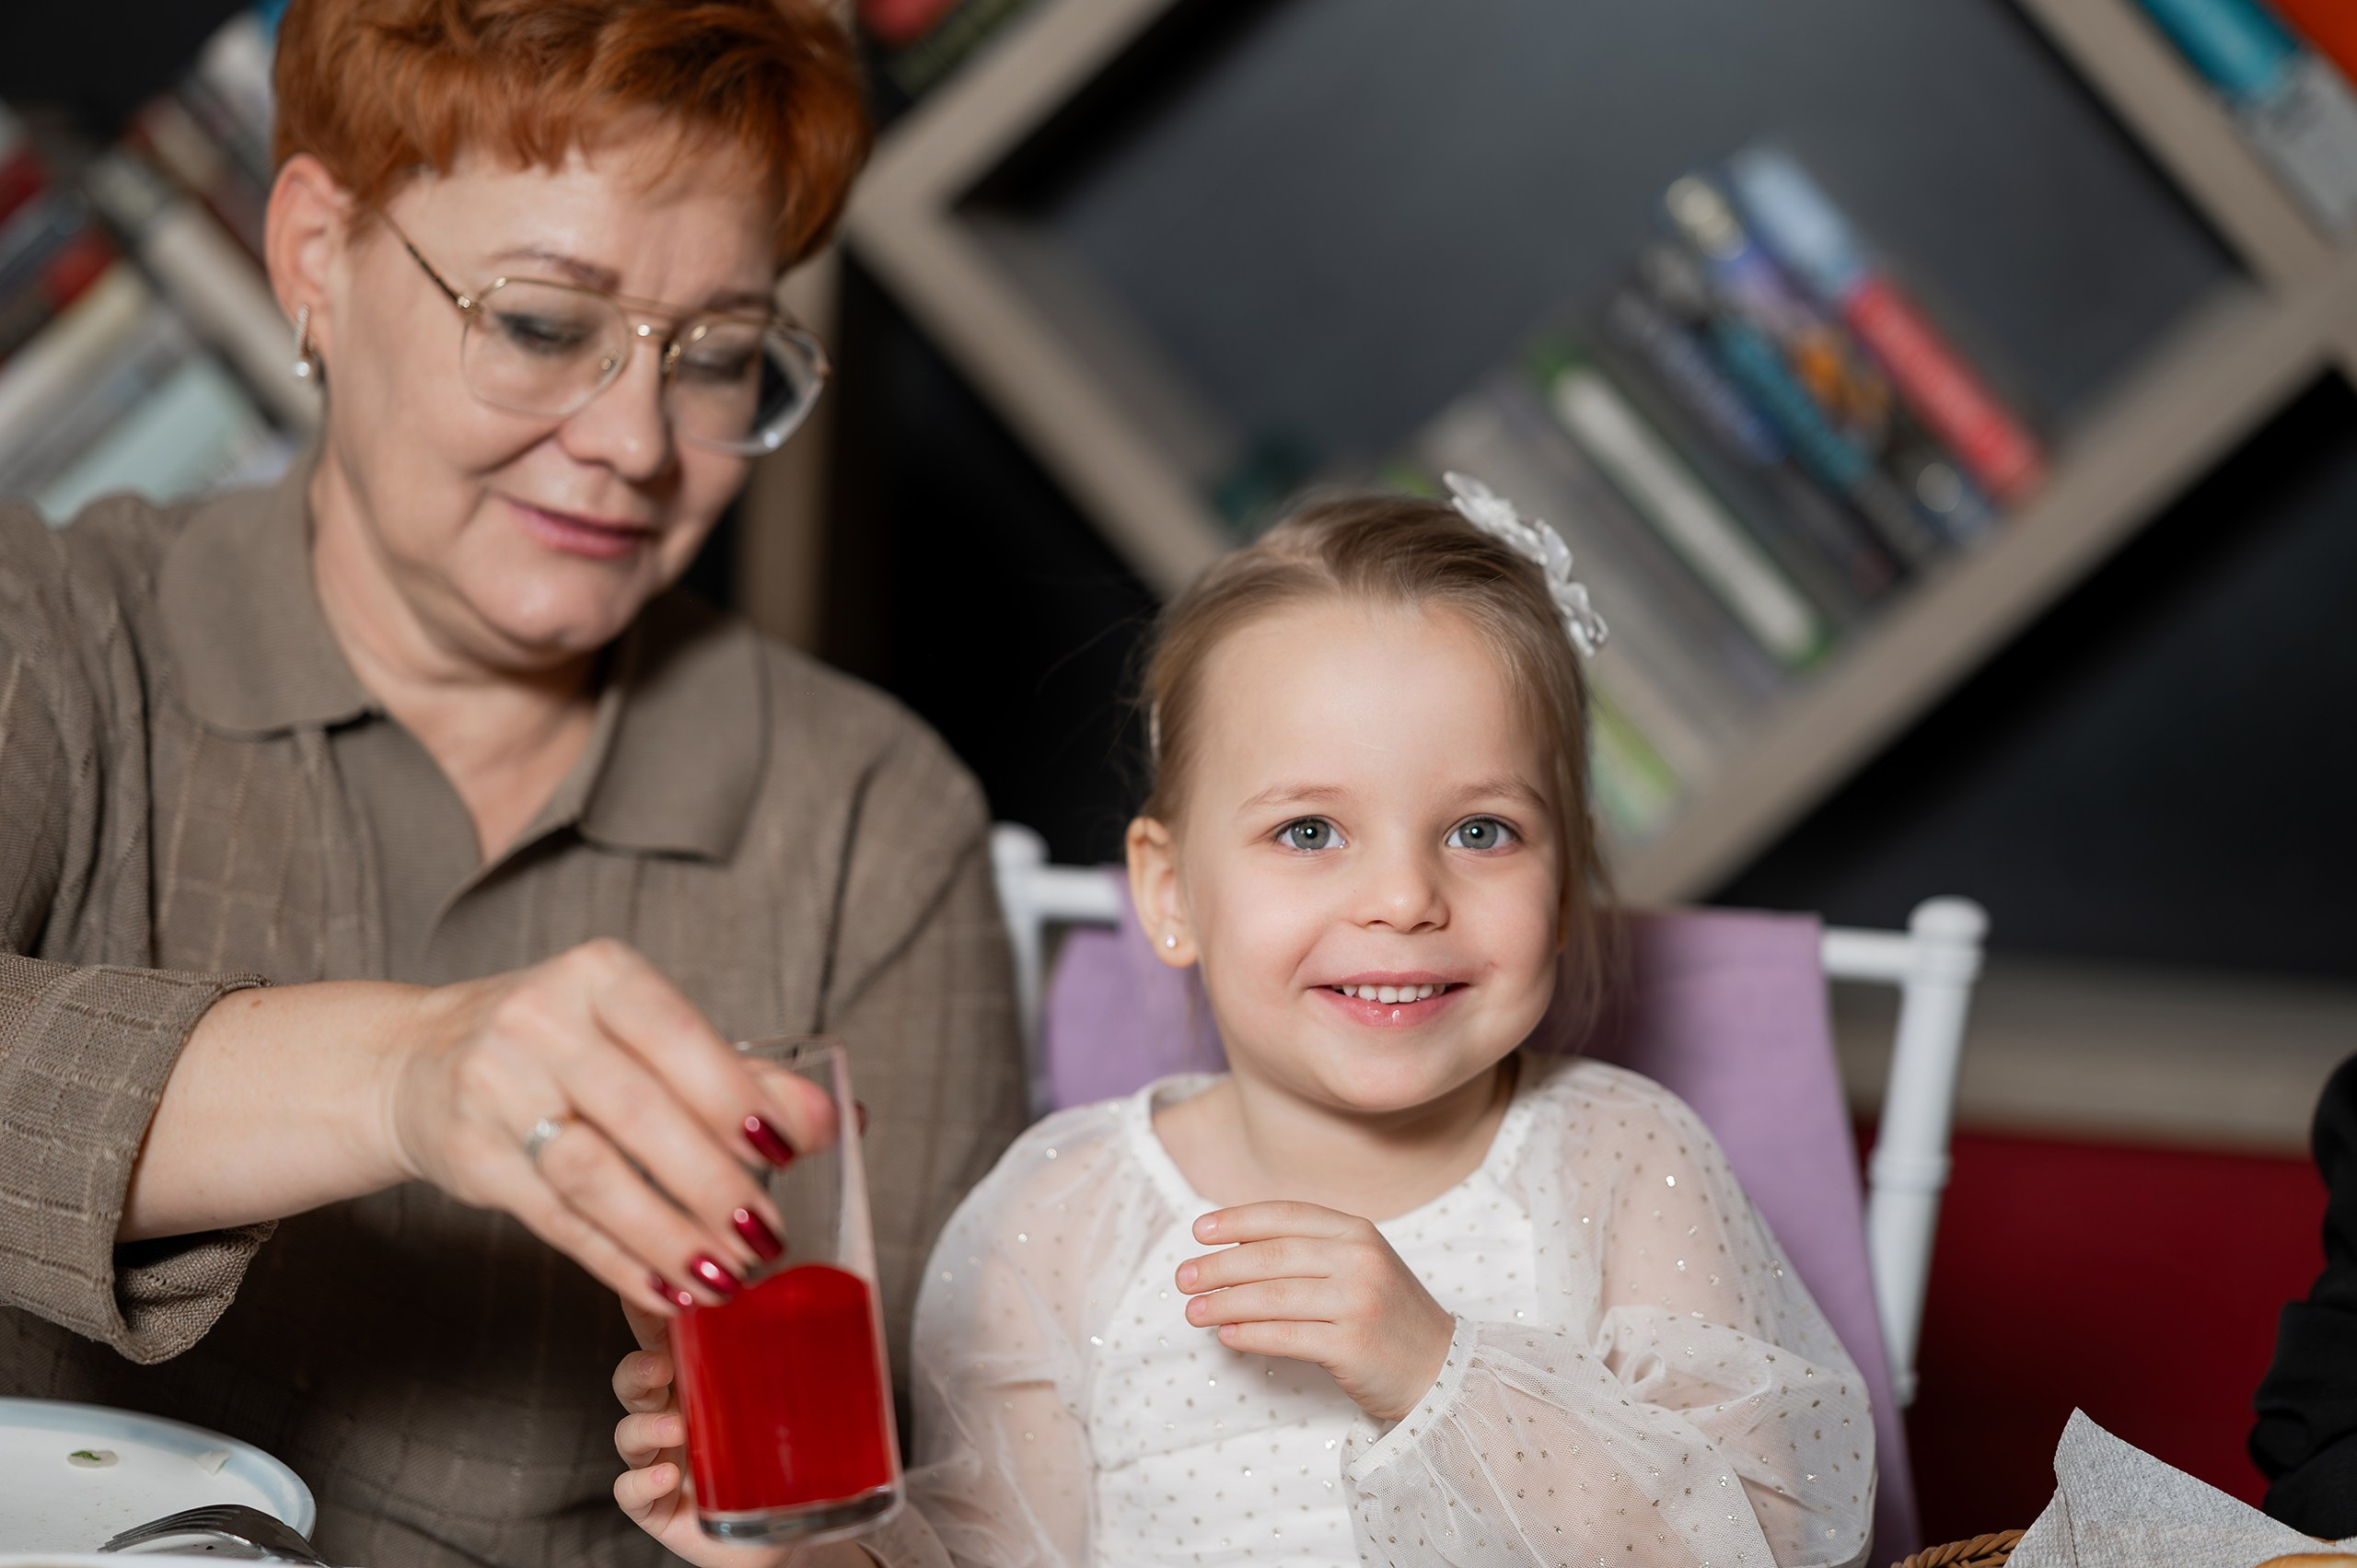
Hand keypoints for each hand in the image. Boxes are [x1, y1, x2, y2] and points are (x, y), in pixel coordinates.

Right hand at [387, 938, 836, 1315]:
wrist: (417, 1059)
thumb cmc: (561, 1044)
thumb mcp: (639, 1032)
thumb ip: (736, 1074)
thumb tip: (830, 1118)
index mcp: (600, 976)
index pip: (678, 1036)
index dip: (735, 1096)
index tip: (789, 1150)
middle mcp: (540, 1021)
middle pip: (640, 1113)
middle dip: (713, 1183)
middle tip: (768, 1237)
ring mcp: (494, 1087)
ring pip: (594, 1173)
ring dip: (668, 1234)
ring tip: (725, 1276)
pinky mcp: (471, 1156)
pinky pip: (557, 1219)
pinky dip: (619, 1261)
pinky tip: (666, 1289)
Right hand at [612, 1305, 873, 1567]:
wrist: (788, 1532)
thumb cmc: (788, 1461)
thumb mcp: (797, 1408)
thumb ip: (812, 1367)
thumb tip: (860, 1316)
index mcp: (704, 1381)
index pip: (666, 1337)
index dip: (650, 1311)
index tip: (655, 1290)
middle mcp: (674, 1414)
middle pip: (635, 1379)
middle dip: (638, 1367)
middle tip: (660, 1365)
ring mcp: (660, 1459)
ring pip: (628, 1433)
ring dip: (645, 1425)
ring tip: (677, 1428)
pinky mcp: (656, 1505)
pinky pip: (630, 1491)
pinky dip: (642, 1481)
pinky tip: (667, 1476)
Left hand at [1175, 1200, 1454, 1422]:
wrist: (1439, 1367)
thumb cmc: (1385, 1313)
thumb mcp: (1359, 1264)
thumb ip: (1309, 1248)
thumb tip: (1231, 1246)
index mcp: (1357, 1231)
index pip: (1286, 1215)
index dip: (1237, 1220)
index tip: (1199, 1231)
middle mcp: (1359, 1261)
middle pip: (1271, 1257)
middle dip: (1219, 1267)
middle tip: (1183, 1277)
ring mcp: (1358, 1303)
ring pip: (1272, 1298)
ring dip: (1223, 1303)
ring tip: (1192, 1310)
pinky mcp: (1353, 1346)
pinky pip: (1286, 1337)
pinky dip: (1249, 1335)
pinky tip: (1226, 1335)